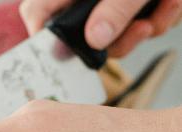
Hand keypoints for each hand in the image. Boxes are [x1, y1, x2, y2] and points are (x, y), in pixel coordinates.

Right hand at [19, 0, 181, 56]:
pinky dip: (159, 17)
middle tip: (143, 27)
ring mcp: (105, 4)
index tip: (63, 53)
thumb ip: (115, 8)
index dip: (42, 37)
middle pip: (84, 36)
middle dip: (122, 38)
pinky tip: (170, 1)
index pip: (37, 12)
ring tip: (169, 3)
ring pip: (116, 35)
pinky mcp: (126, 7)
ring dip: (149, 26)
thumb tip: (95, 40)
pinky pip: (137, 26)